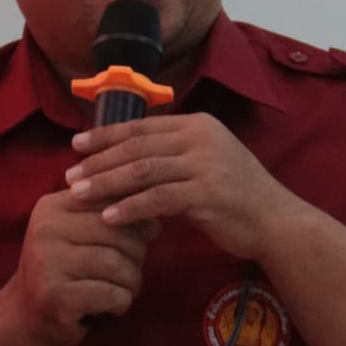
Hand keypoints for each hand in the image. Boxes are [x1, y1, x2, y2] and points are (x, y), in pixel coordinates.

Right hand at [0, 186, 159, 345]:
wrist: (24, 315)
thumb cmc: (63, 270)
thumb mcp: (79, 234)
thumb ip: (110, 219)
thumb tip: (156, 220)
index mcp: (51, 207)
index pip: (109, 201)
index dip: (136, 220)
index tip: (144, 237)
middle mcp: (45, 229)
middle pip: (116, 232)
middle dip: (137, 254)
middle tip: (133, 271)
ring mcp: (47, 262)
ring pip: (116, 263)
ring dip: (132, 281)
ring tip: (126, 290)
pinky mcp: (56, 296)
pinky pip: (111, 293)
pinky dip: (122, 302)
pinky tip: (114, 307)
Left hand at [66, 115, 315, 260]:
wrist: (276, 220)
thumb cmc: (237, 195)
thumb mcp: (207, 162)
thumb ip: (174, 154)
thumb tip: (130, 156)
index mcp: (198, 124)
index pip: (142, 126)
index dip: (106, 135)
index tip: (76, 146)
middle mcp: (200, 138)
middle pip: (137, 146)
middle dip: (99, 161)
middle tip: (69, 175)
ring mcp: (205, 164)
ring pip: (142, 170)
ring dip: (106, 183)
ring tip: (79, 195)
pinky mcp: (206, 194)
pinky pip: (157, 199)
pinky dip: (129, 207)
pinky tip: (108, 217)